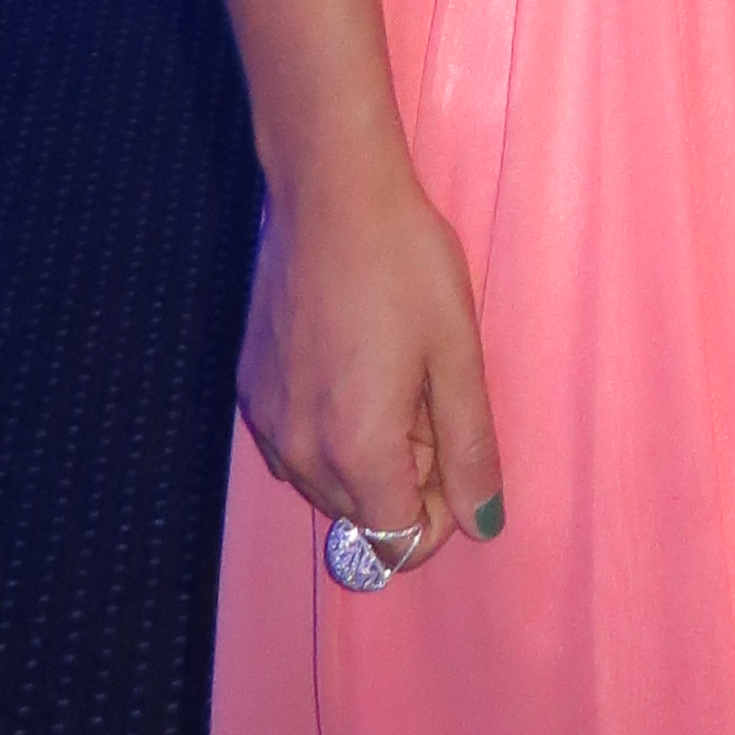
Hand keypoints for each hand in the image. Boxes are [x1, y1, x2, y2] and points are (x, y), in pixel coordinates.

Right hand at [236, 149, 504, 564]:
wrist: (330, 193)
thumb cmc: (405, 263)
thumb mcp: (457, 352)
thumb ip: (470, 447)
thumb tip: (484, 522)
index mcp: (357, 450)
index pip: (398, 542)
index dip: (440, 511)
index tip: (454, 445)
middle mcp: (299, 452)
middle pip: (363, 517)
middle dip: (406, 478)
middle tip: (427, 393)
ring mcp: (266, 423)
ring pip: (328, 484)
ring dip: (368, 455)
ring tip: (393, 372)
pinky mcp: (250, 391)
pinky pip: (297, 446)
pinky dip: (330, 429)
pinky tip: (354, 363)